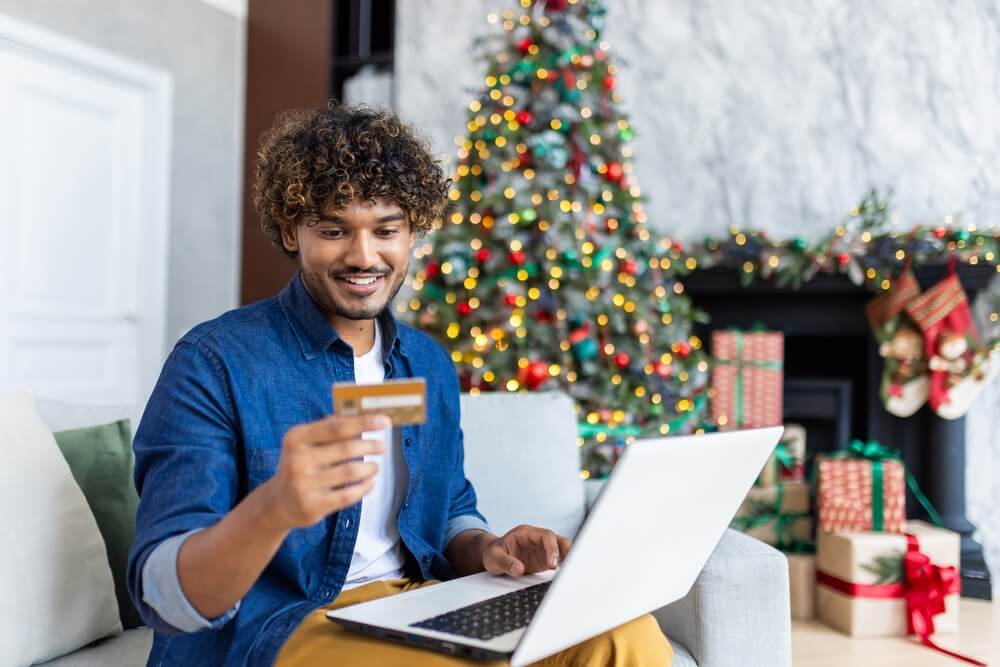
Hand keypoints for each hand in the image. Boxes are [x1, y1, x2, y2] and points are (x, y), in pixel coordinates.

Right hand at [262, 413, 389, 531]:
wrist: (278, 502)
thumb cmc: (300, 465)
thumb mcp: (305, 443)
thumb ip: (330, 428)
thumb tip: (364, 414)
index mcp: (296, 438)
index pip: (336, 427)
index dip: (364, 422)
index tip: (385, 421)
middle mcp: (297, 460)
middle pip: (346, 449)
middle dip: (370, 445)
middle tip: (382, 446)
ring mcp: (304, 484)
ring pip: (351, 472)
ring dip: (370, 468)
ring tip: (375, 466)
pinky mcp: (313, 505)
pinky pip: (349, 494)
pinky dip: (365, 487)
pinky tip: (369, 482)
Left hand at [481, 525, 571, 576]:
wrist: (493, 556)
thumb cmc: (493, 553)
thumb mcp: (494, 558)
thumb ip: (505, 563)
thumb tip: (518, 569)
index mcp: (526, 533)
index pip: (546, 536)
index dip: (552, 549)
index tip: (552, 564)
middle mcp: (537, 539)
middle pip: (559, 540)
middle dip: (567, 552)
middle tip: (569, 568)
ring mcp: (542, 549)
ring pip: (562, 549)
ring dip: (568, 559)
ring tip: (571, 573)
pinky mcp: (545, 559)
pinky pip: (559, 560)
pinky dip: (564, 566)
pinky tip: (567, 576)